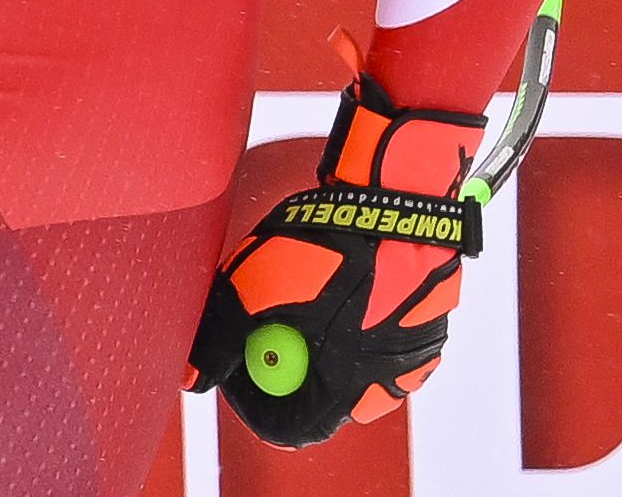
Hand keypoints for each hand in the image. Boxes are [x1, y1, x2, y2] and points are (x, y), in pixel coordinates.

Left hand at [191, 73, 481, 447]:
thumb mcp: (253, 289)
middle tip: (265, 319)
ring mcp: (415, 356)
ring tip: (308, 285)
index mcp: (348, 385)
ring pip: (351, 368)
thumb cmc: (324, 244)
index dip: (252, 401)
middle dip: (286, 364)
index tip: (233, 367)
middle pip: (320, 398)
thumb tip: (191, 380)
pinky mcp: (430, 326)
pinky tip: (347, 277)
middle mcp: (390, 382)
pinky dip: (358, 320)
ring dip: (322, 340)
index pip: (290, 426)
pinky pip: (382, 341)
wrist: (394, 195)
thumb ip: (220, 341)